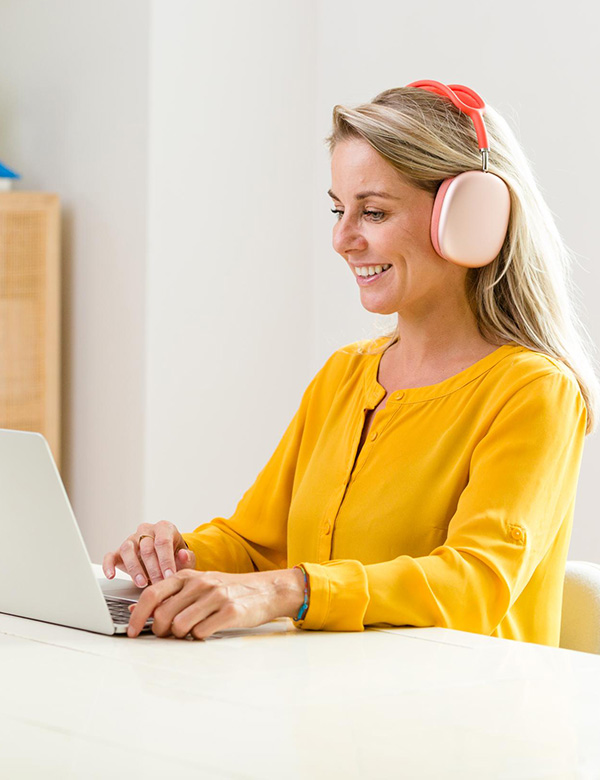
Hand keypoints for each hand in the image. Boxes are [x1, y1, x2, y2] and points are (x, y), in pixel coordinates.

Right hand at [102, 522, 195, 586]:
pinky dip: (109, 565)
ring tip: (141, 583)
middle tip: (158, 584)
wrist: (164, 560)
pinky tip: (111, 575)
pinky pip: (110, 556)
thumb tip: (183, 555)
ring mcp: (131, 540)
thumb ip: (187, 559)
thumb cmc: (175, 558)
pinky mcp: (119, 551)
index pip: (163, 542)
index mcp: (164, 528)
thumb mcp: (185, 559)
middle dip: (153, 569)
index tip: (169, 576)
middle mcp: (146, 531)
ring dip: (134, 568)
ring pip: (128, 549)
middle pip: (146, 547)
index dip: (166, 560)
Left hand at [126, 567, 305, 638]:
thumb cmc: (230, 590)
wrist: (267, 589)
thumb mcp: (199, 585)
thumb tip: (135, 610)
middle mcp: (199, 584)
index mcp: (187, 576)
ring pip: (180, 626)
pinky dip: (200, 637)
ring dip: (181, 636)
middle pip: (163, 614)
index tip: (132, 631)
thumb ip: (170, 595)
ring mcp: (215, 596)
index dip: (137, 615)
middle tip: (169, 635)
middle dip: (161, 631)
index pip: (151, 594)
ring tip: (191, 632)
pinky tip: (208, 632)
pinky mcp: (229, 611)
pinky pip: (201, 632)